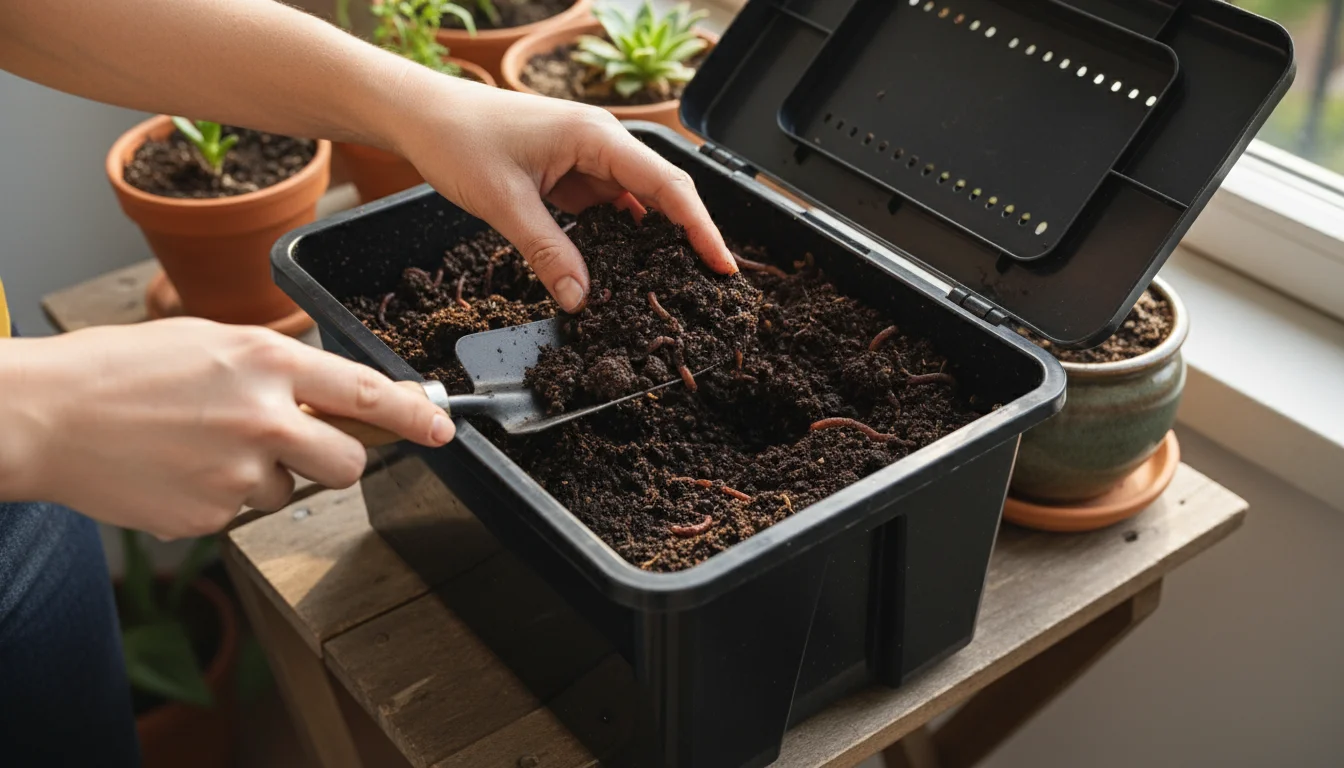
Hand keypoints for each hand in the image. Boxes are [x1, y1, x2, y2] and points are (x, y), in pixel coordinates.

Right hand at [0, 319, 453, 538]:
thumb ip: (279, 368)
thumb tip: (336, 395)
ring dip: (263, 476)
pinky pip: (240, 513)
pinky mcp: (208, 516)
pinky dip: (218, 497)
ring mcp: (237, 474)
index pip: (365, 392)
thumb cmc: (124, 369)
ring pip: (289, 491)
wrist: (46, 415)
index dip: (413, 415)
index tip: (442, 429)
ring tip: (201, 446)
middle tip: (295, 445)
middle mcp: (263, 419)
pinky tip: (177, 470)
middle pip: (348, 463)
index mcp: (266, 363)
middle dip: (335, 460)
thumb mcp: (214, 343)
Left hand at [386, 68, 736, 312]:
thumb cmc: (460, 139)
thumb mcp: (504, 202)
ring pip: (637, 206)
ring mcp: (587, 160)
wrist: (422, 115)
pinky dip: (618, 242)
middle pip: (663, 194)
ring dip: (653, 244)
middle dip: (689, 238)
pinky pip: (607, 212)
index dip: (701, 228)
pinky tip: (622, 273)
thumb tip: (581, 299)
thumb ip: (547, 251)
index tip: (723, 266)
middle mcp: (602, 144)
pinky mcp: (570, 176)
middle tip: (709, 286)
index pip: (668, 186)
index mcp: (597, 137)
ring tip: (673, 287)